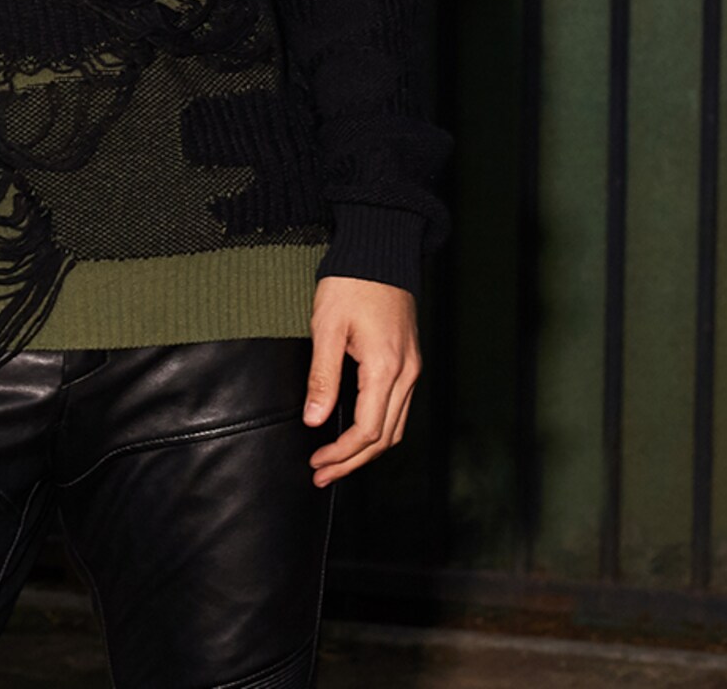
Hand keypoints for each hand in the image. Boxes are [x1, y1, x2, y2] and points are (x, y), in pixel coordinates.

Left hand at [303, 276, 419, 487]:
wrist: (381, 250)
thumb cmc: (351, 282)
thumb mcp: (327, 327)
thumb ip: (322, 377)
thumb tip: (314, 419)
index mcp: (386, 367)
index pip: (368, 430)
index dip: (341, 454)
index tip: (316, 463)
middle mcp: (407, 373)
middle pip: (385, 437)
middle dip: (352, 462)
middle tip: (321, 475)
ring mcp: (412, 368)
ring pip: (395, 426)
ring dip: (366, 450)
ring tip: (336, 463)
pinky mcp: (409, 361)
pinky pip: (398, 408)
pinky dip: (378, 429)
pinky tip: (357, 434)